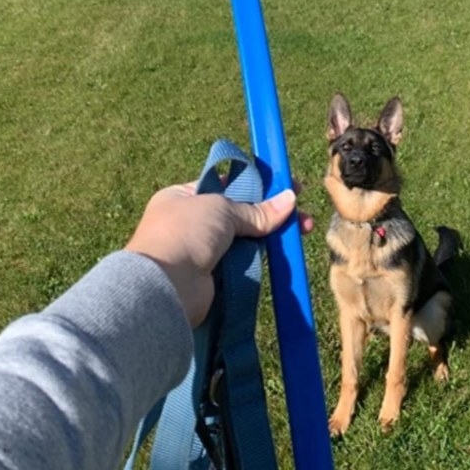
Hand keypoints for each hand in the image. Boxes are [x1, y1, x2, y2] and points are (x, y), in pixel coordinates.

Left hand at [125, 181, 313, 327]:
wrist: (165, 286)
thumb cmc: (185, 233)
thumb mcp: (222, 208)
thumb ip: (256, 209)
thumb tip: (290, 200)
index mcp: (183, 196)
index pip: (225, 185)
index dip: (257, 184)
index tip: (286, 184)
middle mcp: (191, 222)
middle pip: (240, 213)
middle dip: (272, 211)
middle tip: (302, 211)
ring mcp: (203, 250)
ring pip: (246, 238)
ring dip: (273, 234)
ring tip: (303, 229)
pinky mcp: (215, 276)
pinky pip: (245, 261)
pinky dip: (263, 256)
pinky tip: (284, 250)